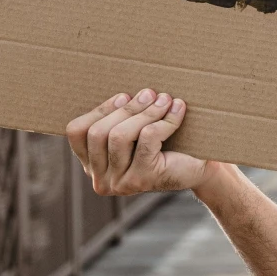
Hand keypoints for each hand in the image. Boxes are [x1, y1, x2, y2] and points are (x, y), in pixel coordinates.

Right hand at [65, 88, 212, 196]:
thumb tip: (123, 91)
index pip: (77, 132)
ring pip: (120, 136)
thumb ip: (120, 115)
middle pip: (98, 133)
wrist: (199, 167)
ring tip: (164, 99)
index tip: (123, 96)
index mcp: (91, 165)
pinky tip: (177, 109)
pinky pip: (146, 139)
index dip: (98, 109)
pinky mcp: (142, 179)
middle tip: (149, 93)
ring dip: (145, 112)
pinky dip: (164, 120)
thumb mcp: (135, 128)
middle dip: (126, 109)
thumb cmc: (165, 143)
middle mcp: (101, 179)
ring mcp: (120, 183)